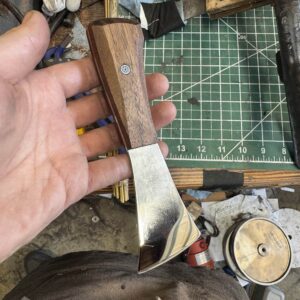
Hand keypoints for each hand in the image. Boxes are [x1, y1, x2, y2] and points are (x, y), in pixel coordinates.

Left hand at [0, 11, 175, 260]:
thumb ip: (16, 53)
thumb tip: (38, 22)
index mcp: (37, 96)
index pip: (80, 76)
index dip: (106, 68)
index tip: (131, 61)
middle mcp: (56, 124)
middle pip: (104, 104)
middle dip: (133, 95)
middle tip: (158, 86)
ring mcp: (67, 155)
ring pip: (112, 136)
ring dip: (140, 126)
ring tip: (164, 113)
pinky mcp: (73, 184)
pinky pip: (109, 171)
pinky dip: (133, 163)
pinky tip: (154, 154)